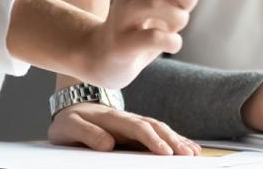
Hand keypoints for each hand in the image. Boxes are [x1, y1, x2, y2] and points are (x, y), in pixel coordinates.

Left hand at [48, 102, 199, 155]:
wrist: (70, 105)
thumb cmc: (69, 121)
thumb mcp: (69, 127)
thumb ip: (86, 133)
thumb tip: (108, 144)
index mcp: (111, 118)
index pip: (137, 128)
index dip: (152, 140)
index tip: (166, 153)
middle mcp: (126, 119)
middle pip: (155, 127)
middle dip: (173, 141)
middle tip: (188, 155)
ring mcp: (133, 123)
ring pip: (160, 129)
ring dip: (177, 139)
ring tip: (193, 152)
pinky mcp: (136, 129)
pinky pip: (158, 131)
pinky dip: (175, 138)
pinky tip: (188, 145)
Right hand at [77, 0, 214, 88]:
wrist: (105, 58)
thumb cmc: (142, 27)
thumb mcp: (165, 3)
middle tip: (185, 9)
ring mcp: (122, 16)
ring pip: (154, 2)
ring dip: (179, 17)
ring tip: (176, 28)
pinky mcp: (122, 43)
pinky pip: (152, 37)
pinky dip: (172, 41)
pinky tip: (172, 44)